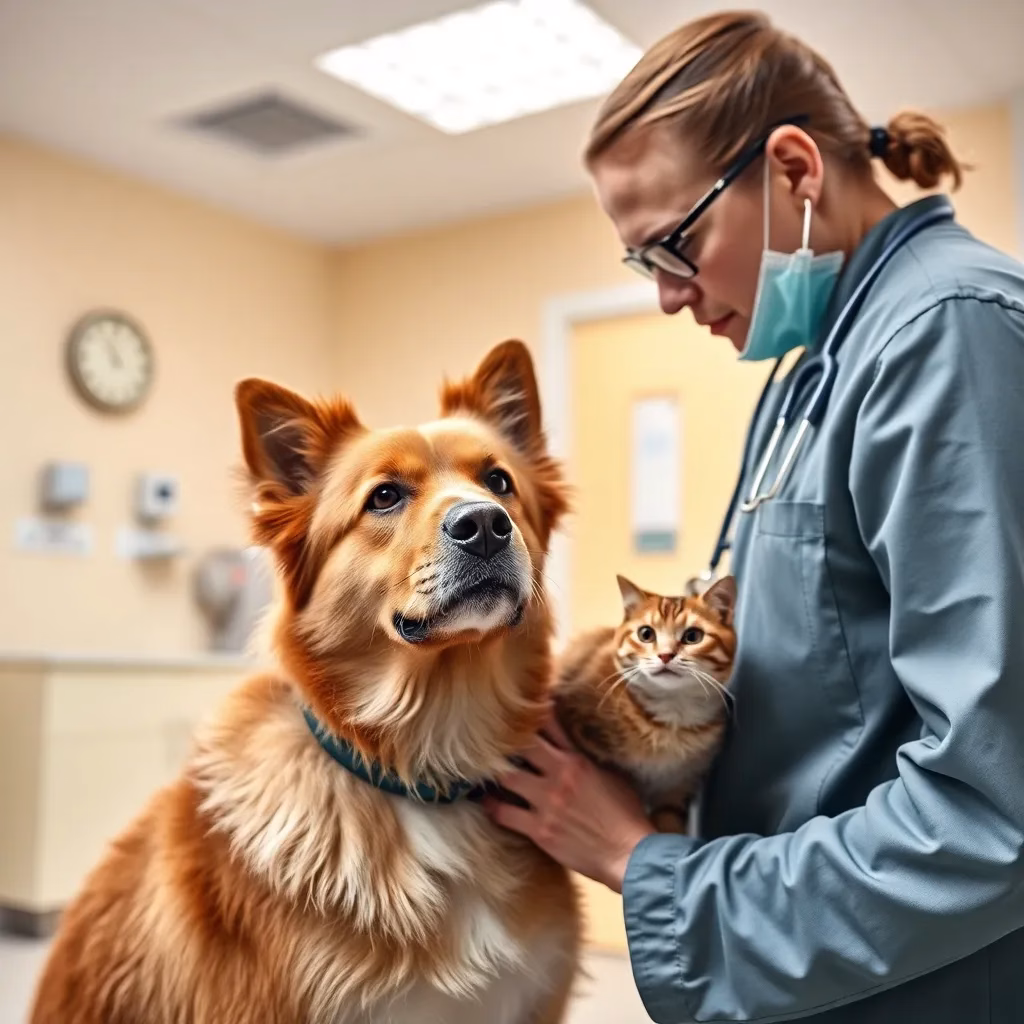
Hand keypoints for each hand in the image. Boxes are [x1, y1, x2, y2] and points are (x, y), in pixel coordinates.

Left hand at [483, 710, 655, 892]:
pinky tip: (486, 803)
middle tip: (492, 742)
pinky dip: (492, 807)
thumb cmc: (626, 815)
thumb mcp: (612, 776)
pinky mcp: (539, 829)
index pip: (550, 725)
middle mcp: (559, 775)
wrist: (629, 853)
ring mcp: (547, 802)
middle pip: (522, 745)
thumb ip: (587, 760)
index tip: (520, 710)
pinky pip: (504, 813)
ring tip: (483, 772)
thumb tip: (573, 750)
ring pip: (506, 777)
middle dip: (507, 742)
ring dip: (494, 774)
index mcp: (577, 760)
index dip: (534, 714)